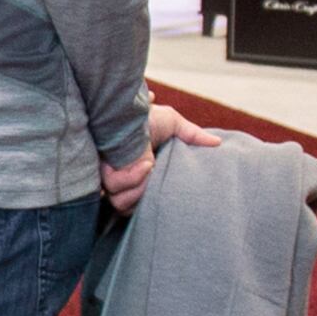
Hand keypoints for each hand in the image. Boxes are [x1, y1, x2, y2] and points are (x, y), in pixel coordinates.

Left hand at [100, 100, 214, 216]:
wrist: (121, 108)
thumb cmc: (143, 114)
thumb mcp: (171, 123)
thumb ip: (192, 135)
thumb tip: (217, 143)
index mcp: (140, 174)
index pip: (146, 200)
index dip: (156, 194)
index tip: (166, 173)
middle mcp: (123, 181)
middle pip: (134, 207)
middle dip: (146, 191)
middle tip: (155, 166)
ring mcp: (110, 181)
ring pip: (124, 203)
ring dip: (139, 184)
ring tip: (146, 161)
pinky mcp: (99, 177)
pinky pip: (117, 191)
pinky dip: (130, 178)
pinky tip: (139, 163)